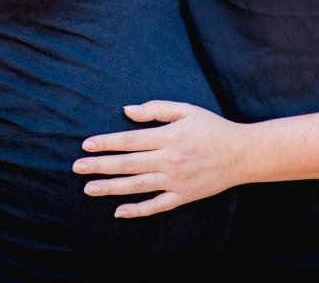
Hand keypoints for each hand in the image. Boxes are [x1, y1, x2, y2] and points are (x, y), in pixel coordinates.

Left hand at [73, 101, 249, 217]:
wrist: (241, 154)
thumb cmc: (213, 128)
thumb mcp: (187, 110)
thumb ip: (157, 109)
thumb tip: (127, 111)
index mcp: (169, 136)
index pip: (130, 140)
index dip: (106, 143)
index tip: (86, 145)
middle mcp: (170, 159)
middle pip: (128, 164)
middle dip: (100, 165)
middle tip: (76, 168)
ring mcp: (176, 180)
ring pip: (137, 186)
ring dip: (110, 188)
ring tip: (89, 188)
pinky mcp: (183, 196)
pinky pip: (156, 206)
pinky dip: (137, 210)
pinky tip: (118, 211)